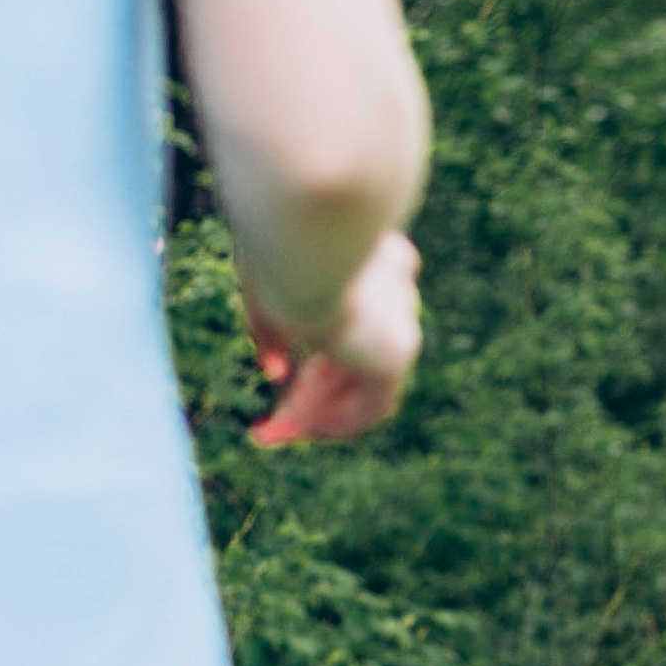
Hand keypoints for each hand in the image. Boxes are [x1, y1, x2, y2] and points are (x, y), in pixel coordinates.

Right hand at [245, 231, 421, 446]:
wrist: (305, 231)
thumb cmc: (277, 243)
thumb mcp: (266, 284)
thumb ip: (272, 328)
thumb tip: (276, 369)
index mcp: (375, 258)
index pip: (351, 318)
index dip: (316, 350)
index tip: (284, 374)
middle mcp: (394, 288)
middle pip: (353, 357)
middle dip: (312, 391)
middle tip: (277, 417)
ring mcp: (399, 322)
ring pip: (358, 383)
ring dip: (318, 411)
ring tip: (275, 434)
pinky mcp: (394, 353)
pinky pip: (370, 405)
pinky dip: (338, 422)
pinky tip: (303, 433)